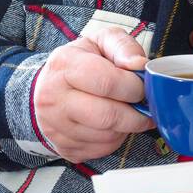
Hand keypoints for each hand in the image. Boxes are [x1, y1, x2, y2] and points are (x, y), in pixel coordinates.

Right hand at [32, 26, 155, 163]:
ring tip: (126, 112)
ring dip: (126, 127)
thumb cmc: (80, 63)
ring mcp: (55, 127)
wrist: (48, 88)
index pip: (107, 82)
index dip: (133, 87)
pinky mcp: (64, 147)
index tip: (142, 86)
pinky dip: (115, 139)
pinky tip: (112, 124)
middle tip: (143, 106)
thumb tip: (139, 65)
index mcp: (64, 66)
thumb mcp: (100, 42)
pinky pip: (102, 150)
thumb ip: (123, 47)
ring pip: (107, 136)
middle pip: (108, 116)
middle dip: (136, 113)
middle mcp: (53, 98)